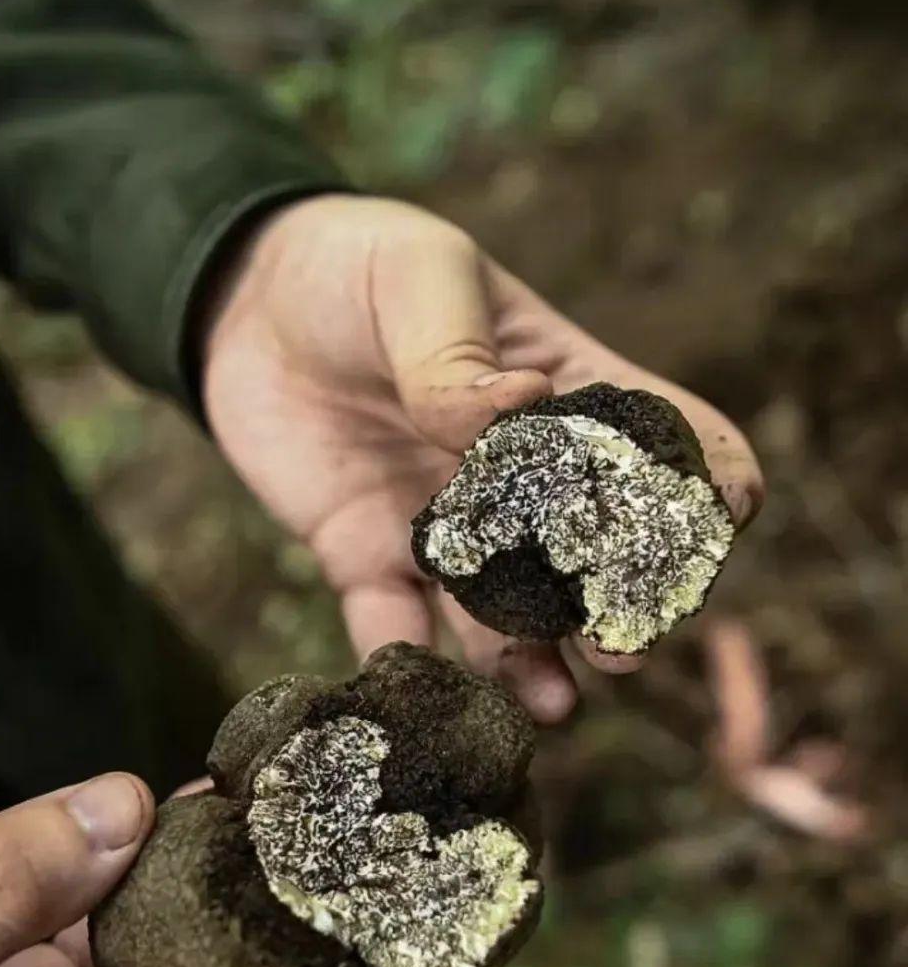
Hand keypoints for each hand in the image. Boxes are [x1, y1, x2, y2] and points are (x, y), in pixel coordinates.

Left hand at [204, 195, 762, 718]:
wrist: (242, 299)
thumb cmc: (356, 263)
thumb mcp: (418, 279)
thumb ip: (458, 353)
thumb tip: (518, 404)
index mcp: (563, 395)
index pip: (660, 443)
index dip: (706, 480)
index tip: (725, 519)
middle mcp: (516, 480)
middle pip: (590, 559)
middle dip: (615, 610)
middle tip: (622, 649)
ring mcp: (445, 527)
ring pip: (503, 616)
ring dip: (531, 663)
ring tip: (554, 703)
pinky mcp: (366, 557)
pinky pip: (392, 625)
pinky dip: (406, 663)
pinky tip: (423, 690)